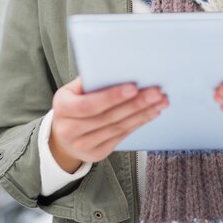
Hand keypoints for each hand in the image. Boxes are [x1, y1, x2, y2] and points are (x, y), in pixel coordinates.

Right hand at [49, 77, 167, 171]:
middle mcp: (69, 129)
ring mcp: (82, 145)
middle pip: (108, 117)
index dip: (112, 97)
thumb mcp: (73, 89)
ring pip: (118, 128)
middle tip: (156, 93)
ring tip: (160, 102)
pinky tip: (151, 113)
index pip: (89, 104)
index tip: (134, 87)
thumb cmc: (73, 103)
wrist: (62, 136)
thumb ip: (90, 80)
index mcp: (62, 107)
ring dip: (142, 114)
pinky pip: (121, 136)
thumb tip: (117, 68)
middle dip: (135, 104)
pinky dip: (138, 123)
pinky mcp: (96, 154)